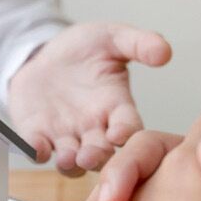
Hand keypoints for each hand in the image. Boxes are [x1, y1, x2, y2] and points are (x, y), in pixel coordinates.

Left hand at [7, 22, 170, 175]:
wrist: (44, 54)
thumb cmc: (83, 49)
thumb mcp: (112, 37)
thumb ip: (138, 43)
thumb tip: (165, 51)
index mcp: (116, 106)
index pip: (129, 126)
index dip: (126, 133)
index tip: (120, 134)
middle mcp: (94, 128)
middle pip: (102, 153)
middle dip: (98, 158)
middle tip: (92, 156)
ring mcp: (66, 135)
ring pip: (72, 161)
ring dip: (71, 163)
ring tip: (69, 158)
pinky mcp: (38, 135)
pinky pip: (39, 150)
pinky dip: (38, 153)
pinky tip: (36, 148)